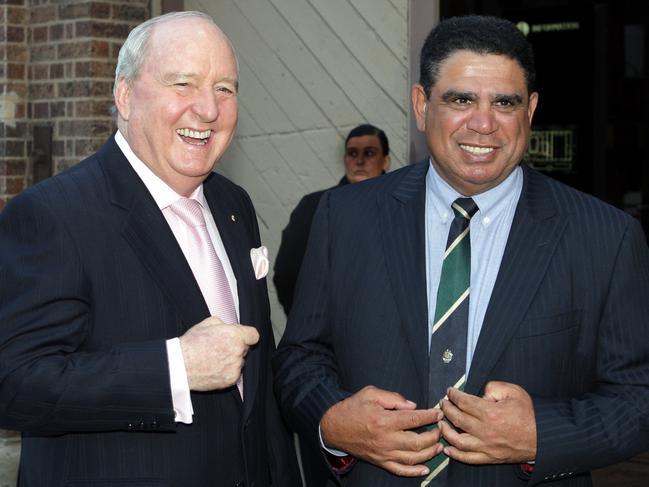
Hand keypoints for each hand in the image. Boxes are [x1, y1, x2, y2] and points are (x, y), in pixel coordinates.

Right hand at [179, 316, 258, 390]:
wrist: (179, 366)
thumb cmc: (191, 344)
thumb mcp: (207, 323)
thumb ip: (224, 324)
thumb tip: (229, 327)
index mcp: (234, 335)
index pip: (254, 335)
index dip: (247, 335)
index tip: (242, 337)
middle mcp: (238, 351)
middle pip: (245, 348)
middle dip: (236, 346)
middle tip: (219, 347)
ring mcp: (235, 367)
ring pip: (239, 361)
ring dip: (231, 360)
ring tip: (213, 359)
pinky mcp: (231, 379)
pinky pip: (234, 373)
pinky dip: (227, 371)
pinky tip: (214, 368)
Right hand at [320, 385, 444, 476]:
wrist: (334, 427)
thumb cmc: (352, 408)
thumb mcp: (371, 393)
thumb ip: (393, 398)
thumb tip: (412, 406)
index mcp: (384, 420)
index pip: (414, 419)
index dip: (429, 416)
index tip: (438, 413)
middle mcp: (386, 439)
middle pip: (417, 442)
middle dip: (434, 435)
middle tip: (441, 428)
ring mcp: (383, 453)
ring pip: (412, 458)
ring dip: (429, 453)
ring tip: (439, 445)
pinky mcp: (380, 461)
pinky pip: (400, 470)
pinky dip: (414, 472)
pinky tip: (426, 468)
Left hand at [439, 381, 536, 463]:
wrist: (544, 437)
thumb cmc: (530, 415)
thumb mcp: (513, 392)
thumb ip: (493, 388)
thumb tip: (480, 394)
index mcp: (490, 413)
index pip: (463, 402)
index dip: (454, 395)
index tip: (450, 392)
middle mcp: (485, 431)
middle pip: (457, 418)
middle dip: (446, 408)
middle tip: (443, 403)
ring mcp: (486, 446)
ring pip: (458, 440)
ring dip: (446, 431)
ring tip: (441, 423)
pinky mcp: (490, 457)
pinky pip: (468, 458)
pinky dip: (456, 455)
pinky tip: (448, 448)